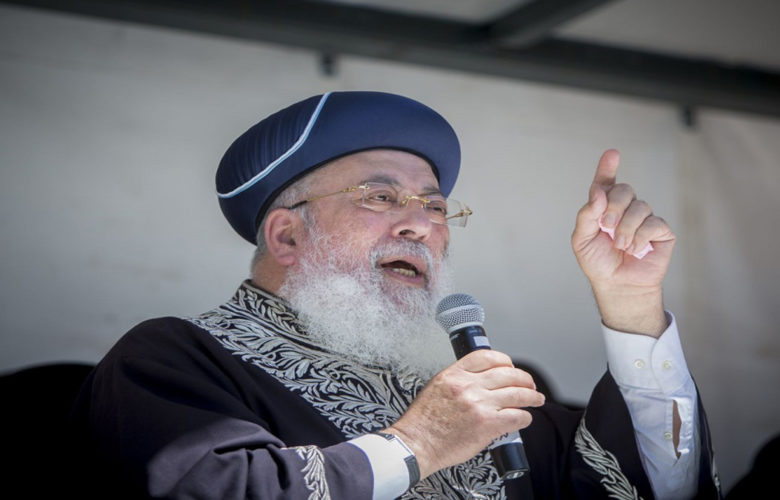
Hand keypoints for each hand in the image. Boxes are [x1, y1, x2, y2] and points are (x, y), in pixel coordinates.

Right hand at [385, 350, 543, 478]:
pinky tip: (524, 419)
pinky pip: (517, 416)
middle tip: (529, 385)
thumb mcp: (435, 388)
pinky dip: (525, 417)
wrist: (416, 444)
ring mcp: (479, 404)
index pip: (487, 356)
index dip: (505, 361)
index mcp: (454, 374)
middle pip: (508, 373)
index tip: (510, 367)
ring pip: (517, 394)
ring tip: (536, 399)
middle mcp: (468, 385)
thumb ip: (457, 381)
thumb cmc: (422, 423)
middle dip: (524, 379)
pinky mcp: (487, 424)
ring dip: (532, 397)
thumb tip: (480, 382)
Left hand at [571, 150, 675, 335]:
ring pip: (640, 207)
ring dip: (626, 228)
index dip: (608, 167)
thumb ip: (587, 215)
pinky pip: (654, 223)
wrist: (617, 285)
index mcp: (604, 207)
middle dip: (614, 207)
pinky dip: (640, 238)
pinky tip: (635, 250)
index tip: (612, 153)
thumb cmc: (598, 262)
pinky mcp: (661, 231)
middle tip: (607, 227)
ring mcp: (644, 218)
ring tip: (621, 246)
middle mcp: (625, 209)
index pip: (606, 183)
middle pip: (624, 190)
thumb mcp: (582, 239)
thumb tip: (597, 193)